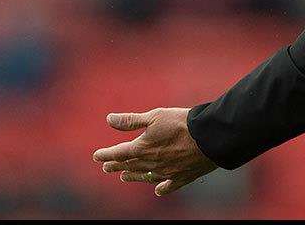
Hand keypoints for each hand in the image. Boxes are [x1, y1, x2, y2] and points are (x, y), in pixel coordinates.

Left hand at [93, 108, 216, 195]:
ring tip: (124, 177)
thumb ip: (131, 120)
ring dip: (134, 176)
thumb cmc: (181, 123)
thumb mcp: (154, 116)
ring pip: (145, 176)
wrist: (208, 137)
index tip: (96, 156)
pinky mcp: (181, 177)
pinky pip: (168, 185)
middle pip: (130, 165)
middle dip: (117, 165)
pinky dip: (161, 187)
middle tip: (106, 167)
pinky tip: (158, 189)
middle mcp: (151, 163)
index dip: (106, 154)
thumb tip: (109, 119)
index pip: (119, 153)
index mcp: (142, 147)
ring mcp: (166, 172)